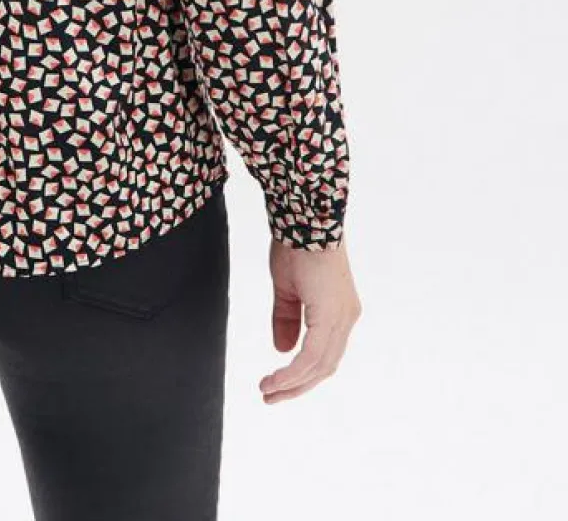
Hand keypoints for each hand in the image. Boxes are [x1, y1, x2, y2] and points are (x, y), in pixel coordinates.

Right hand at [260, 236, 360, 403]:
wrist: (305, 220)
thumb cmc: (296, 245)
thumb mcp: (287, 288)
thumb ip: (286, 319)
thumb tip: (282, 350)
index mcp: (338, 312)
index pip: (324, 354)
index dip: (301, 374)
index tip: (277, 384)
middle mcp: (346, 319)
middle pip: (325, 366)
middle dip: (297, 385)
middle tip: (271, 396)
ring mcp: (343, 318)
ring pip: (321, 365)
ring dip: (294, 383)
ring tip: (269, 391)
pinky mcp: (333, 315)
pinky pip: (314, 355)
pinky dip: (295, 371)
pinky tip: (277, 379)